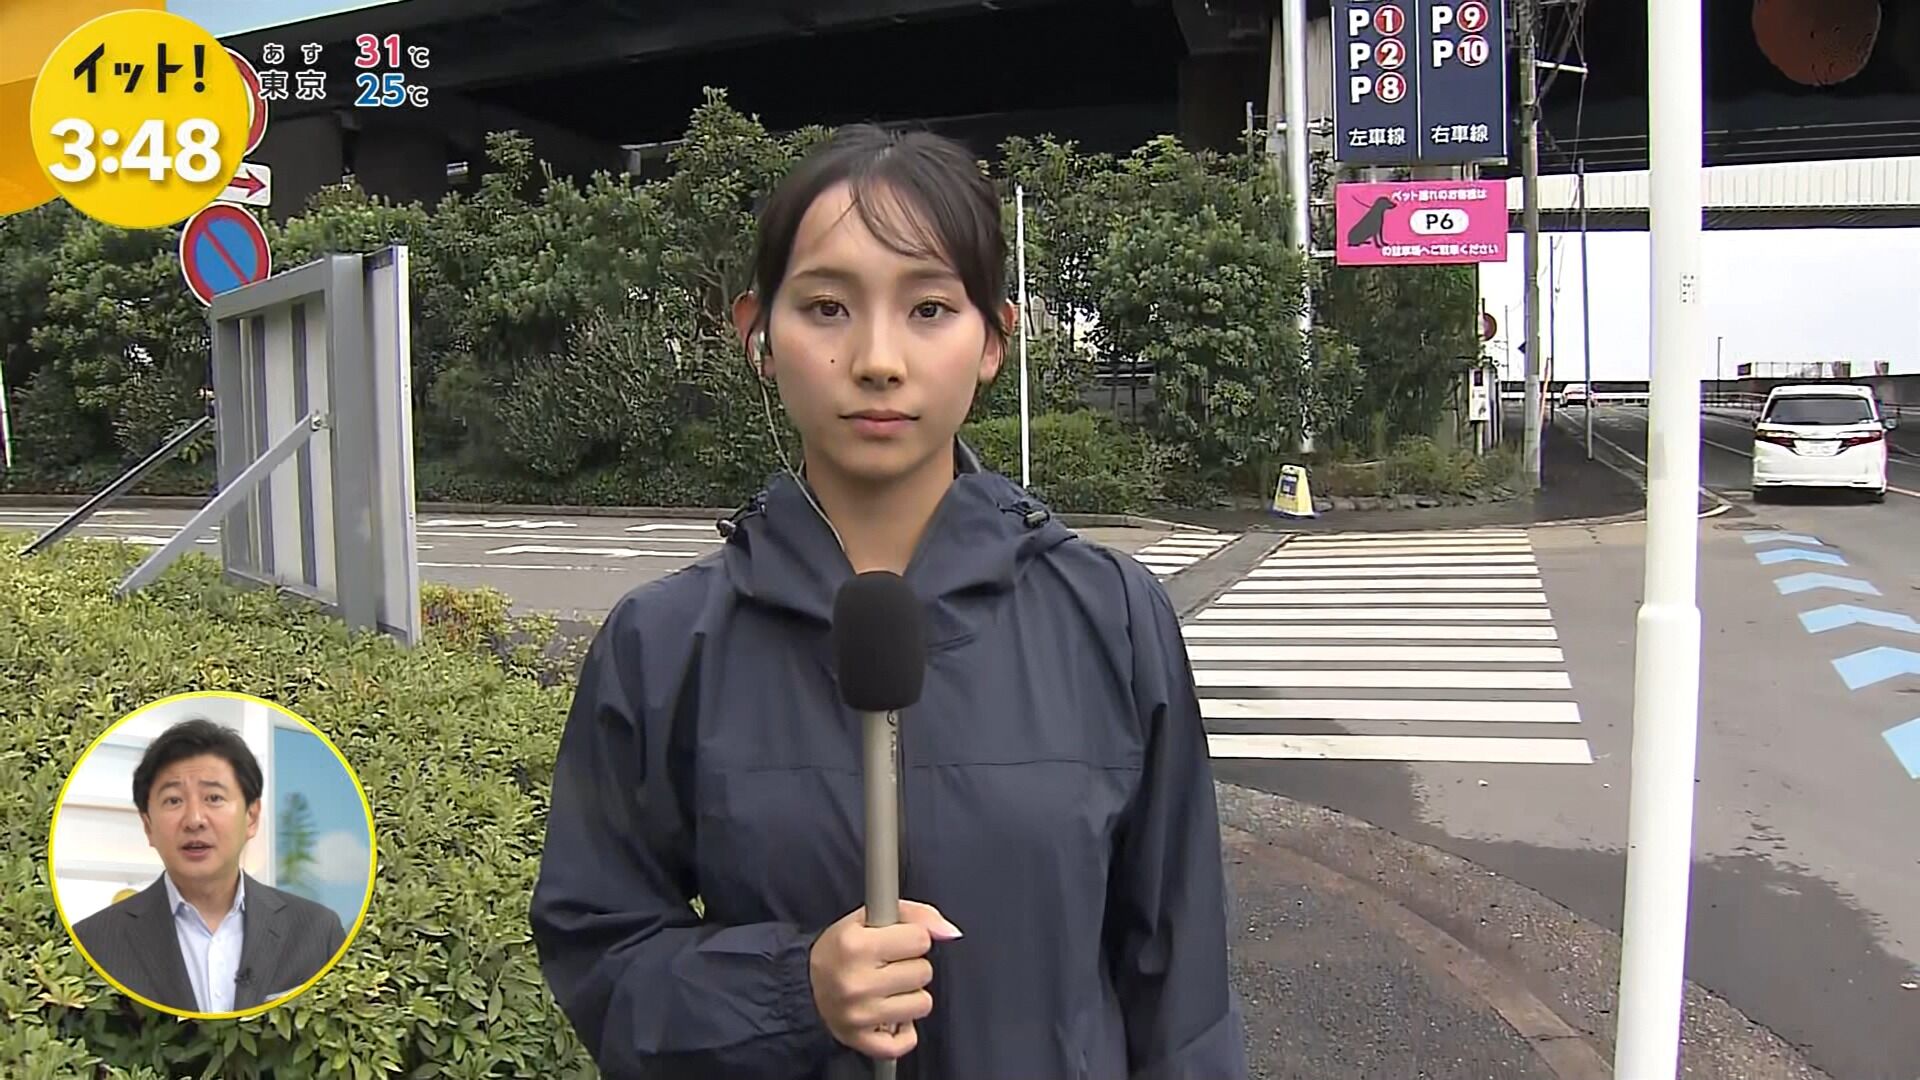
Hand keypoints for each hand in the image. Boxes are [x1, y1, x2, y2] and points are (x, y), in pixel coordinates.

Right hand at [809, 900, 962, 1059]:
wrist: (803, 986)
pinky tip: (888, 1013)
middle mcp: (856, 982)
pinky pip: (907, 1040)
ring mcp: (860, 1015)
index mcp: (855, 945)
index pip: (920, 939)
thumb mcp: (868, 917)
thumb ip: (915, 915)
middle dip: (911, 966)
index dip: (911, 938)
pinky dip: (903, 1029)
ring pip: (922, 1004)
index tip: (895, 943)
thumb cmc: (841, 950)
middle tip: (888, 966)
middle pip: (924, 972)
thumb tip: (950, 932)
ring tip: (888, 989)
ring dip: (910, 996)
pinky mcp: (863, 1040)